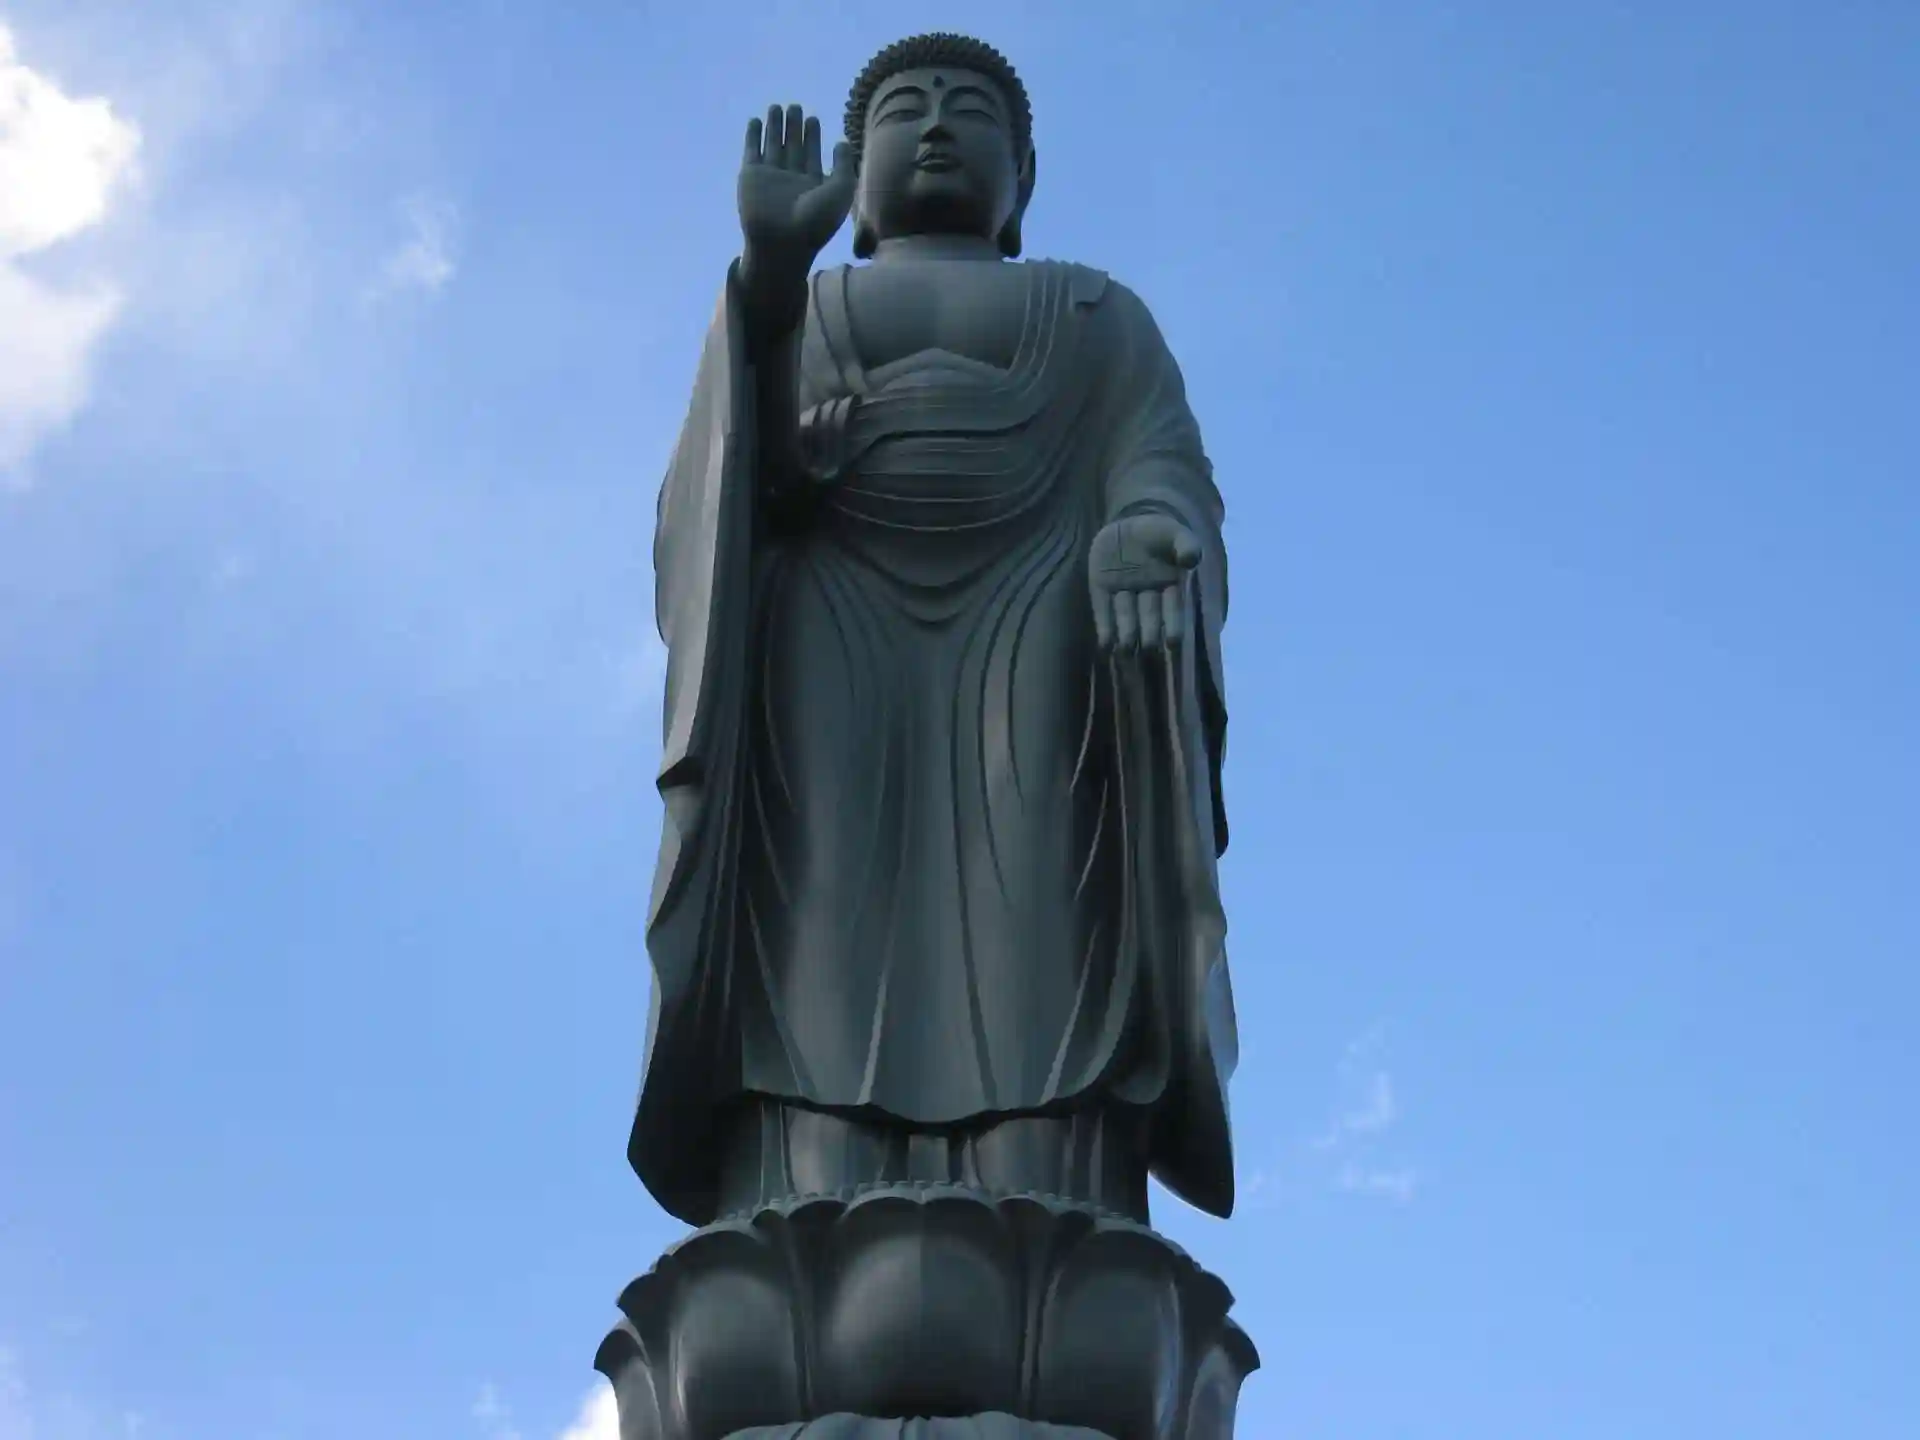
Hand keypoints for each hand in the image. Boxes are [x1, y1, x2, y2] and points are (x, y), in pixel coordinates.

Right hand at [738, 104, 856, 295]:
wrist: (783, 240)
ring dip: (774, 126)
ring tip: (777, 106)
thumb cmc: (817, 220)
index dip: (812, 136)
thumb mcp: (842, 190)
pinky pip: (751, 152)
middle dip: (794, 127)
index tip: (813, 119)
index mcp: (812, 185)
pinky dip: (753, 137)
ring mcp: (770, 178)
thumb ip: (844, 165)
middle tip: (796, 106)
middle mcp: (791, 180)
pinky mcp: (751, 176)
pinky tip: (755, 121)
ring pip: (772, 145)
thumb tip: (842, 142)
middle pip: (792, 146)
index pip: (812, 154)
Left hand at [1089, 512, 1202, 654]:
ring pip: (1126, 616)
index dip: (1174, 625)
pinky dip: (1104, 627)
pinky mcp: (1100, 589)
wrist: (1129, 523)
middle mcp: (1147, 594)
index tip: (1174, 643)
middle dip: (1149, 633)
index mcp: (1170, 585)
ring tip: (1126, 651)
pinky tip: (1105, 645)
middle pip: (1149, 616)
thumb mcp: (1176, 534)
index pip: (1173, 608)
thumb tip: (1191, 559)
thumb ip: (1186, 545)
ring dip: (1126, 634)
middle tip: (1149, 650)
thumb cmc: (1158, 532)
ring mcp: (1122, 593)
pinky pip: (1103, 610)